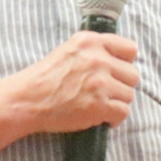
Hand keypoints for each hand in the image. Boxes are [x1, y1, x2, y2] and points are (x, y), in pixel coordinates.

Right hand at [18, 31, 138, 133]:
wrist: (28, 99)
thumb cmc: (45, 77)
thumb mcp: (68, 50)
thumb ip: (93, 50)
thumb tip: (118, 60)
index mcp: (90, 42)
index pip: (130, 49)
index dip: (125, 62)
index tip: (117, 71)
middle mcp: (97, 59)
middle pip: (133, 74)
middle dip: (122, 85)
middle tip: (106, 92)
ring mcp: (99, 83)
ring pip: (129, 95)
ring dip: (117, 102)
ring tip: (100, 104)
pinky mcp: (99, 105)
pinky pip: (123, 112)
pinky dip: (114, 118)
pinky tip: (101, 117)